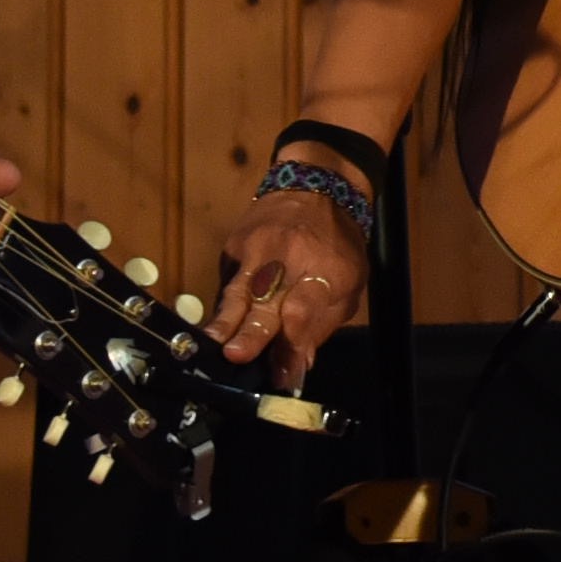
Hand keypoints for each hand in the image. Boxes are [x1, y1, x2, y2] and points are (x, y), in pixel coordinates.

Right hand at [205, 174, 376, 387]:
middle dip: (252, 332)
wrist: (316, 188)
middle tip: (235, 356)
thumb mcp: (349, 283)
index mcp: (328, 270)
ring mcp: (257, 249)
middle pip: (268, 300)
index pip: (305, 308)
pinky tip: (216, 331)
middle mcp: (290, 258)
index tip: (285, 373)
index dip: (293, 340)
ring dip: (224, 322)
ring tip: (211, 345)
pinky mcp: (234, 246)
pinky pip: (227, 284)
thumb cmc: (337, 245)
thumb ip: (323, 324)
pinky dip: (223, 309)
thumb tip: (298, 367)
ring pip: (238, 292)